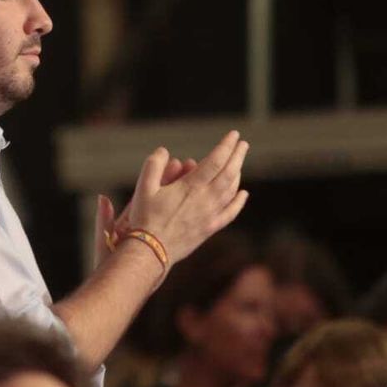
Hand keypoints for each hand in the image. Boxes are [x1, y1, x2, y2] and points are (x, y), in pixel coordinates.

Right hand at [114, 132, 249, 264]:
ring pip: (231, 190)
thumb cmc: (145, 218)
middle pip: (228, 173)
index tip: (234, 135)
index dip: (226, 146)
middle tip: (243, 144)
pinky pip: (230, 213)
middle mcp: (205, 199)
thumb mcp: (143, 187)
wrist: (151, 251)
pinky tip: (243, 194)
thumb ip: (154, 165)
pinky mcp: (210, 228)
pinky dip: (239, 202)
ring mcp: (210, 214)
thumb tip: (164, 151)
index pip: (215, 160)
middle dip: (237, 156)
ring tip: (238, 162)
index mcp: (191, 187)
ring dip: (237, 174)